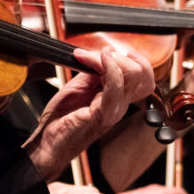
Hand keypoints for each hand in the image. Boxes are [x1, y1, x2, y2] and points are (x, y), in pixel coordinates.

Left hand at [24, 47, 155, 180]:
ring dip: (108, 59)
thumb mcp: (78, 86)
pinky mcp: (102, 114)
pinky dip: (108, 69)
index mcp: (118, 98)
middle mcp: (121, 104)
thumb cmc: (62, 118)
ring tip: (86, 58)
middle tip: (91, 55)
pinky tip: (95, 60)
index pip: (144, 75)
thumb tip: (102, 54)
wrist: (48, 142)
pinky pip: (114, 88)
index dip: (134, 58)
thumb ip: (93, 71)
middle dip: (118, 55)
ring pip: (132, 76)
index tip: (110, 50)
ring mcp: (114, 110)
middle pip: (141, 73)